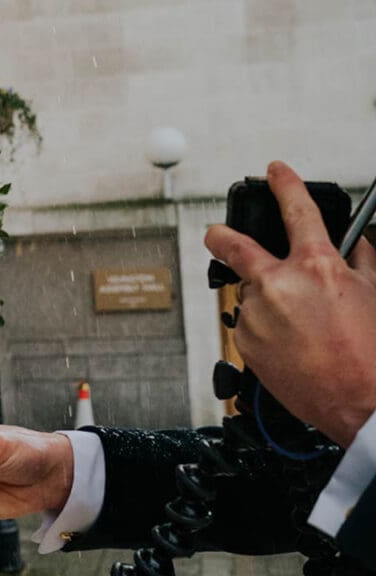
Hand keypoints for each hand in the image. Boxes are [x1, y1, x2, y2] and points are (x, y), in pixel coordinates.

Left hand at [205, 160, 375, 447]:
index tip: (274, 170)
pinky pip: (250, 325)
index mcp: (315, 266)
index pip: (296, 209)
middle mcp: (278, 285)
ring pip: (250, 294)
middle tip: (216, 233)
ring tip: (300, 327)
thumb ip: (360, 261)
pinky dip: (265, 329)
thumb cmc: (372, 353)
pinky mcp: (245, 342)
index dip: (284, 183)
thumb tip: (352, 242)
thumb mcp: (375, 294)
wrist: (360, 404)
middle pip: (231, 245)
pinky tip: (292, 346)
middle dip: (220, 235)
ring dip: (267, 301)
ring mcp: (257, 314)